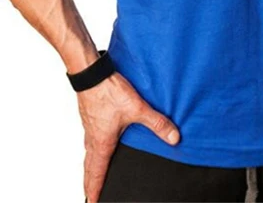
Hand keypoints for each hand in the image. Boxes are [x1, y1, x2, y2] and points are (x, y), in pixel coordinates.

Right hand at [78, 70, 180, 202]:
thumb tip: (174, 138)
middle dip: (90, 182)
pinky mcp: (90, 114)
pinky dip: (92, 147)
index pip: (96, 173)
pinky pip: (90, 137)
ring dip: (91, 164)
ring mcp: (89, 125)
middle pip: (89, 166)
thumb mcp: (137, 108)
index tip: (91, 202)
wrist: (90, 72)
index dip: (95, 190)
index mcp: (101, 143)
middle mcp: (92, 137)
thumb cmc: (108, 91)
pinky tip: (100, 140)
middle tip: (90, 194)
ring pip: (89, 151)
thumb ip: (156, 123)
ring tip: (94, 171)